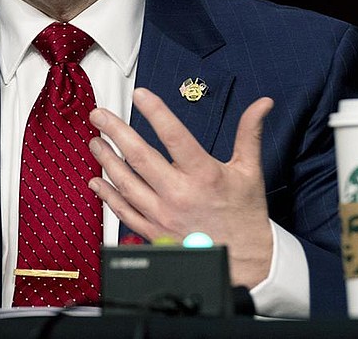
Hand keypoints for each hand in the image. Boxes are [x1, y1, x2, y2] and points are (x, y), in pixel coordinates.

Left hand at [88, 87, 274, 288]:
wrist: (246, 263)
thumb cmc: (245, 215)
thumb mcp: (250, 171)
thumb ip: (250, 134)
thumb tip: (262, 104)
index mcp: (204, 175)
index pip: (174, 136)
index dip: (156, 112)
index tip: (139, 94)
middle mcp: (180, 194)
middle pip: (139, 157)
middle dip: (115, 131)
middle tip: (99, 114)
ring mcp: (163, 215)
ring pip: (125, 183)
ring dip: (106, 160)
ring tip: (95, 140)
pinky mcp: (154, 233)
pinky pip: (124, 211)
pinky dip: (107, 195)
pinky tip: (96, 181)